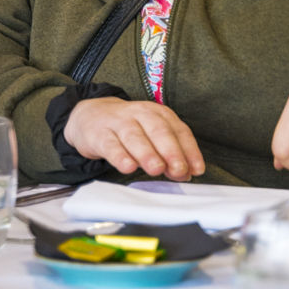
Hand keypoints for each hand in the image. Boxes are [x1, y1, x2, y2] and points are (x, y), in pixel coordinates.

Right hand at [64, 97, 205, 178]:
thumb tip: (186, 174)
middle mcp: (142, 115)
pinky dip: (120, 156)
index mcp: (160, 114)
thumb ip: (169, 155)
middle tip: (179, 169)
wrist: (91, 116)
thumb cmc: (129, 129)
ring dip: (148, 154)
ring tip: (156, 169)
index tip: (197, 170)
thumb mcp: (151, 137)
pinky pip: (111, 145)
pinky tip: (128, 167)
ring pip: (135, 137)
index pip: (179, 131)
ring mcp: (119, 122)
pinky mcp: (100, 134)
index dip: (190, 151)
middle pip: (159, 131)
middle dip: (171, 152)